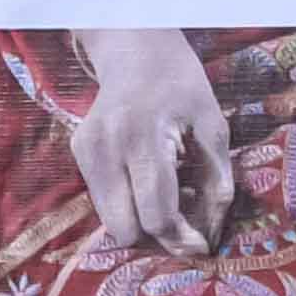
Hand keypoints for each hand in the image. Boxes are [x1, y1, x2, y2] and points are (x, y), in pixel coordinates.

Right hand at [66, 26, 228, 251]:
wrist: (135, 49)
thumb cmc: (181, 85)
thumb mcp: (213, 126)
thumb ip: (217, 182)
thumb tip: (210, 234)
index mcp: (143, 137)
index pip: (156, 213)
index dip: (181, 239)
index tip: (202, 246)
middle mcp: (105, 148)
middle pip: (126, 229)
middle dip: (157, 239)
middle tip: (185, 230)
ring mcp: (86, 152)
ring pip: (110, 222)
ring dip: (142, 224)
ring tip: (169, 202)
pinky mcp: (79, 154)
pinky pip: (104, 202)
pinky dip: (128, 205)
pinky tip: (147, 184)